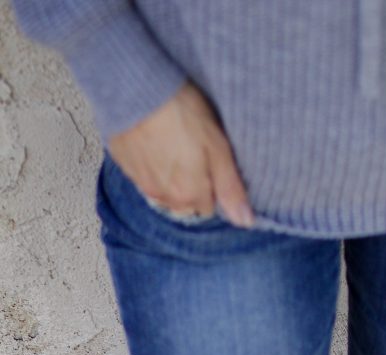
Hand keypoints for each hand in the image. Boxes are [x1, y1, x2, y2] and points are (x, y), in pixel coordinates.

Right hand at [107, 81, 253, 226]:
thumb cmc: (182, 112)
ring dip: (170, 178)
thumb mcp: (218, 147)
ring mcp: (140, 183)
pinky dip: (150, 165)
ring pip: (163, 192)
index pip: (208, 208)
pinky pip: (143, 176)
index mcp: (189, 195)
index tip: (212, 162)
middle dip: (191, 186)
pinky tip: (154, 142)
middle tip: (193, 152)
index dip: (212, 186)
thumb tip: (245, 221)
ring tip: (173, 146)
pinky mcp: (123, 166)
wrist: (135, 86)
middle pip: (185, 203)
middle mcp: (163, 197)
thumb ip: (230, 188)